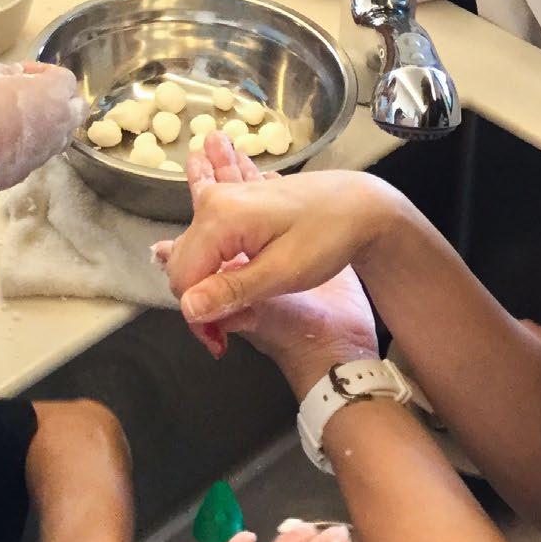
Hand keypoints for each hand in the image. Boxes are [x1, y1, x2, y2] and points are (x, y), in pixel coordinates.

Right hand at [0, 61, 85, 192]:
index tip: (24, 74)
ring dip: (52, 123)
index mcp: (54, 95)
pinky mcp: (33, 169)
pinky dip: (34, 144)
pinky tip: (10, 141)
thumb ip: (11, 71)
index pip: (66, 78)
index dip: (45, 73)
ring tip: (23, 119)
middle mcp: (60, 123)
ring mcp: (48, 150)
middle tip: (35, 96)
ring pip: (63, 133)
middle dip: (62, 99)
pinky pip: (42, 151)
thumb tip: (20, 75)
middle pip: (78, 108)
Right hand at [154, 134, 377, 393]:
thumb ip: (231, 290)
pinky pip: (211, 241)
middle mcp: (215, 202)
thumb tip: (188, 309)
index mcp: (220, 216)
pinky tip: (241, 279)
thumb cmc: (327, 236)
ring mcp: (224, 199)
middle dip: (204, 304)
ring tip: (246, 305)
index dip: (198, 318)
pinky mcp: (235, 204)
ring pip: (196, 256)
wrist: (357, 204)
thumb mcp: (282, 272)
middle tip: (239, 324)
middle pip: (185, 267)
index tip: (222, 342)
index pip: (183, 279)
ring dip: (212, 286)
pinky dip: (219, 265)